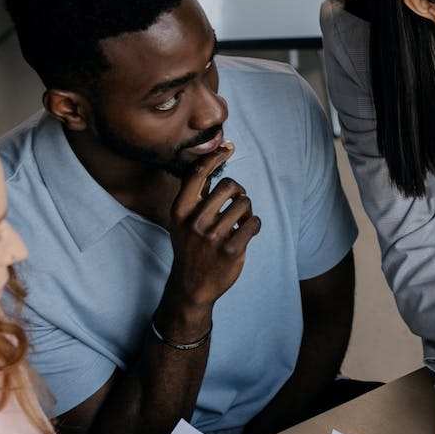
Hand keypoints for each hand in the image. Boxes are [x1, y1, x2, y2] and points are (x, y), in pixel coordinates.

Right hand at [160, 144, 260, 328]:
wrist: (192, 285)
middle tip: (238, 203)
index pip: (198, 173)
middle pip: (229, 185)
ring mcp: (212, 236)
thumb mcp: (183, 220)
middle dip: (239, 192)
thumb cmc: (190, 246)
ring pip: (245, 203)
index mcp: (180, 210)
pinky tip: (247, 231)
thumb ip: (196, 194)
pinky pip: (254, 223)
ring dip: (248, 210)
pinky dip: (254, 225)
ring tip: (241, 221)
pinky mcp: (231, 250)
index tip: (227, 148)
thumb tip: (212, 158)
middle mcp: (194, 221)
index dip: (215, 156)